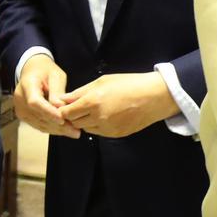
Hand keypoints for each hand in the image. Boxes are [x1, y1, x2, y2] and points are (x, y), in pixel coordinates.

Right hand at [14, 54, 80, 138]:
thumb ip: (57, 91)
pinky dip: (52, 128)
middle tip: (74, 130)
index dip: (48, 112)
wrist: (34, 71)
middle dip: (57, 124)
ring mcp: (21, 109)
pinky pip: (39, 125)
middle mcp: (20, 99)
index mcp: (27, 85)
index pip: (35, 102)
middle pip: (38, 116)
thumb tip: (60, 107)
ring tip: (73, 132)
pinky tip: (65, 130)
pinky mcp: (25, 116)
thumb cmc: (45, 71)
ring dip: (57, 129)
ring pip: (39, 124)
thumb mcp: (55, 75)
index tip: (62, 119)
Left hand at [58, 72, 179, 138]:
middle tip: (79, 107)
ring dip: (85, 121)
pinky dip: (97, 126)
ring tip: (95, 109)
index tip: (66, 105)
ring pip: (86, 129)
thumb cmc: (129, 84)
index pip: (66, 112)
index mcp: (93, 101)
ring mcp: (107, 128)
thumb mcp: (102, 81)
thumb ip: (80, 92)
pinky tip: (106, 115)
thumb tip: (63, 99)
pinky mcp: (115, 135)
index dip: (64, 109)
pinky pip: (99, 132)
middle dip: (73, 115)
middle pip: (74, 122)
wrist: (153, 97)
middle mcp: (98, 117)